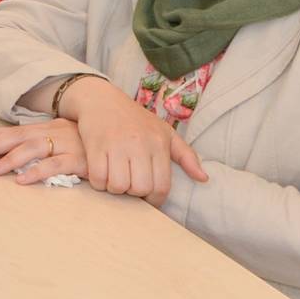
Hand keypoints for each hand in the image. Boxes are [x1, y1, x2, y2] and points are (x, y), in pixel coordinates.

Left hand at [0, 119, 87, 186]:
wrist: (123, 142)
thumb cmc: (93, 144)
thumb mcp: (66, 139)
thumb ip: (46, 144)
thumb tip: (20, 153)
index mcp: (49, 128)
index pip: (17, 130)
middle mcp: (55, 132)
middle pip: (19, 137)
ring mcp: (66, 144)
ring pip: (32, 149)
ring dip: (10, 160)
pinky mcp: (78, 159)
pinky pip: (54, 165)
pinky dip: (38, 172)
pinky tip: (24, 180)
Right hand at [61, 75, 207, 205]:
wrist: (100, 99)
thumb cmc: (135, 119)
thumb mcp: (164, 132)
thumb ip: (186, 156)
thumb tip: (204, 179)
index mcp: (158, 143)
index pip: (162, 186)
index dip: (154, 199)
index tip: (147, 197)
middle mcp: (139, 143)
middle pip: (140, 188)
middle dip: (133, 193)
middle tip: (128, 185)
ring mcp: (116, 143)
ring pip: (118, 185)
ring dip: (114, 188)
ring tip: (114, 179)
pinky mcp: (95, 144)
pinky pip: (97, 176)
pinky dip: (97, 182)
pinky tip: (100, 174)